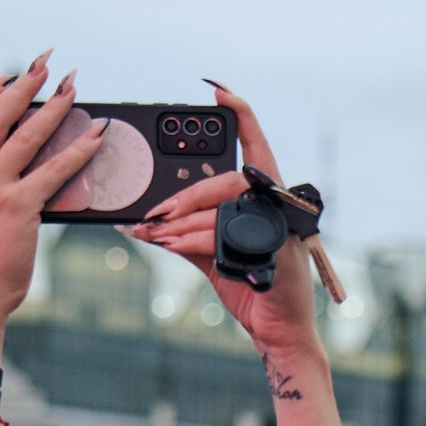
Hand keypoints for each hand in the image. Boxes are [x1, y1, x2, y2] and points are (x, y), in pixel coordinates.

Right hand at [0, 56, 112, 338]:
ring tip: (72, 89)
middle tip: (45, 67)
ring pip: (26, 135)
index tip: (3, 79)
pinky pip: (54, 169)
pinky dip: (78, 149)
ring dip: (54, 107)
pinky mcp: (17, 207)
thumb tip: (9, 145)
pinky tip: (96, 136)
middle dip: (23, 85)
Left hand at [129, 84, 324, 360]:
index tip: (219, 92)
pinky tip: (173, 245)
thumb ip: (184, 237)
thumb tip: (143, 225)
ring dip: (185, 221)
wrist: (276, 333)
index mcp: (266, 200)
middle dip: (186, 195)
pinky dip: (195, 241)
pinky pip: (228, 237)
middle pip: (229, 181)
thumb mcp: (211, 258)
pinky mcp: (278, 253)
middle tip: (154, 212)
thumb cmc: (251, 291)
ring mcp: (282, 229)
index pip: (256, 148)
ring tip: (156, 232)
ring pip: (226, 207)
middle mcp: (278, 207)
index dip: (241, 116)